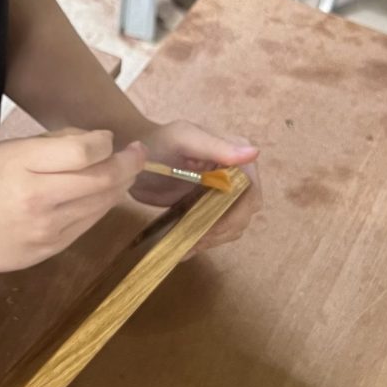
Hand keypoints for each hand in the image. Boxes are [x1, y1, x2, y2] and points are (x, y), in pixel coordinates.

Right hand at [0, 130, 145, 279]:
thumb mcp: (7, 151)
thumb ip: (52, 143)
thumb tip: (97, 141)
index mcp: (23, 166)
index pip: (84, 151)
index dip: (105, 142)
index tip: (108, 137)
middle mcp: (38, 199)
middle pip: (102, 179)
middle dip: (129, 163)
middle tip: (138, 153)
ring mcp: (48, 229)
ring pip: (102, 203)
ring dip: (120, 185)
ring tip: (125, 171)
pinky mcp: (52, 249)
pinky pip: (89, 223)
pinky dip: (102, 205)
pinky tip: (102, 194)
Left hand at [133, 120, 260, 249]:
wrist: (131, 159)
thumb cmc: (156, 142)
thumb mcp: (183, 138)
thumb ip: (215, 146)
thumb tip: (254, 152)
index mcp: (237, 155)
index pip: (250, 189)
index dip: (236, 211)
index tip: (213, 225)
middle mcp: (237, 175)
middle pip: (245, 210)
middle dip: (224, 227)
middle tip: (196, 238)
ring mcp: (224, 194)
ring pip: (234, 224)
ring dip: (214, 237)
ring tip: (187, 244)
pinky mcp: (208, 209)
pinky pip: (217, 230)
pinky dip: (204, 240)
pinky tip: (185, 248)